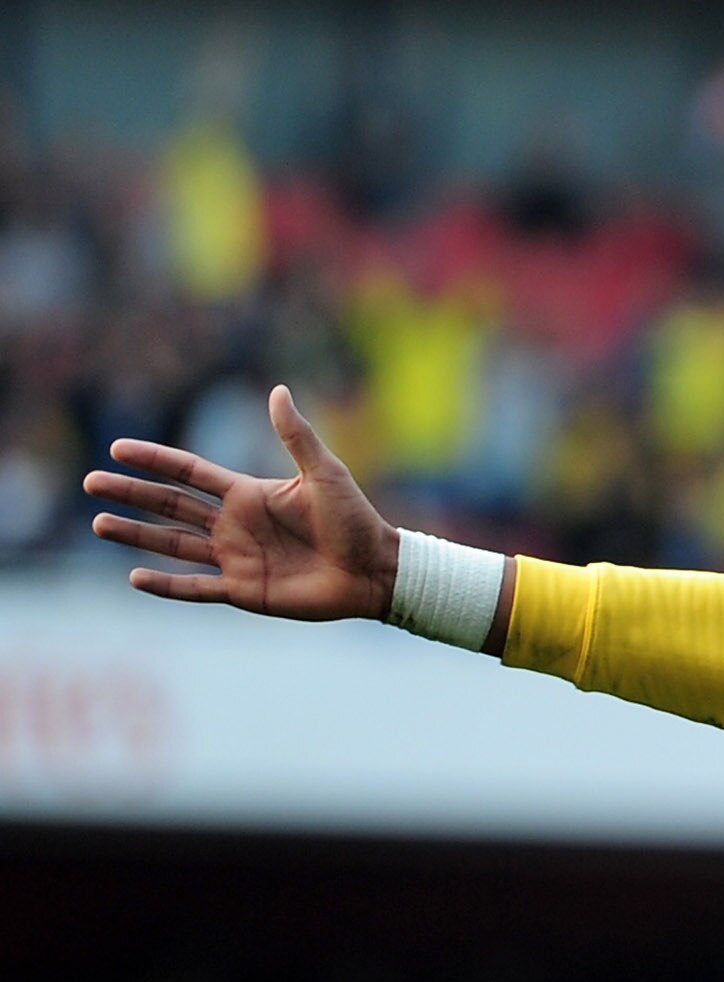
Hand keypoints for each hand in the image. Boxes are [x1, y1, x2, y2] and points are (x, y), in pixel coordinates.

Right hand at [84, 385, 399, 618]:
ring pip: (174, 545)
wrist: (376, 571)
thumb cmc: (356, 520)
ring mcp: (237, 558)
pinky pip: (197, 588)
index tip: (118, 449)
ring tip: (100, 524)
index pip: (189, 472)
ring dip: (137, 535)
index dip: (155, 460)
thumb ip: (296, 436)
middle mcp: (235, 524)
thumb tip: (278, 390)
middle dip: (131, 494)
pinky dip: (167, 585)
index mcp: (249, 493)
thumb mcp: (325, 473)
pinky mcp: (245, 591)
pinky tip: (135, 577)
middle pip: (170, 505)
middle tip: (90, 483)